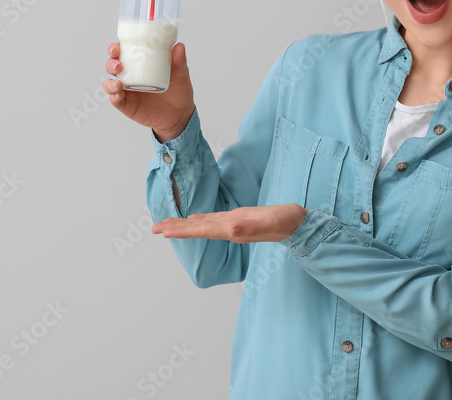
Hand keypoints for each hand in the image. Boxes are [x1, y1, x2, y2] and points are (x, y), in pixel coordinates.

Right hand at [104, 41, 194, 140]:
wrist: (179, 114)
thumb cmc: (178, 91)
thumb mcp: (180, 74)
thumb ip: (180, 61)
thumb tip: (179, 46)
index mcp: (139, 64)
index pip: (122, 53)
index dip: (115, 48)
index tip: (117, 48)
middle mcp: (130, 76)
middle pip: (112, 66)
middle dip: (111, 63)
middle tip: (118, 65)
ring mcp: (127, 91)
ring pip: (110, 83)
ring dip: (110, 81)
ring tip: (119, 83)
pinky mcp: (127, 105)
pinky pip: (115, 100)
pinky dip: (114, 96)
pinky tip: (118, 94)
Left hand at [151, 204, 307, 242]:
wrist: (298, 225)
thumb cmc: (286, 222)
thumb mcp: (269, 222)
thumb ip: (250, 228)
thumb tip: (229, 231)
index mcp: (232, 230)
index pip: (201, 230)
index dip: (182, 230)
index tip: (163, 231)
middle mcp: (229, 229)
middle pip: (197, 229)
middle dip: (175, 228)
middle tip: (153, 228)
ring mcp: (232, 225)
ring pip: (203, 225)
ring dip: (184, 225)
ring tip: (166, 225)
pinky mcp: (237, 219)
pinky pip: (212, 221)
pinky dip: (199, 220)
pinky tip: (194, 220)